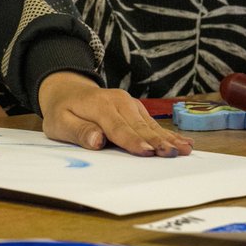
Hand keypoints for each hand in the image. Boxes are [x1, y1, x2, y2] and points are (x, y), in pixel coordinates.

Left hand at [37, 72, 193, 156]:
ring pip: (149, 125)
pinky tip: (182, 142)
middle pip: (139, 126)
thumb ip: (78, 132)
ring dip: (167, 138)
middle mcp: (118, 102)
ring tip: (185, 150)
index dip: (133, 141)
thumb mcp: (60, 123)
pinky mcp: (135, 109)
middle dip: (157, 141)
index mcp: (99, 106)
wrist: (67, 91)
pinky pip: (151, 123)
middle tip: (174, 154)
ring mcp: (129, 103)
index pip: (118, 128)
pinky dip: (166, 133)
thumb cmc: (63, 111)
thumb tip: (97, 141)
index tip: (149, 152)